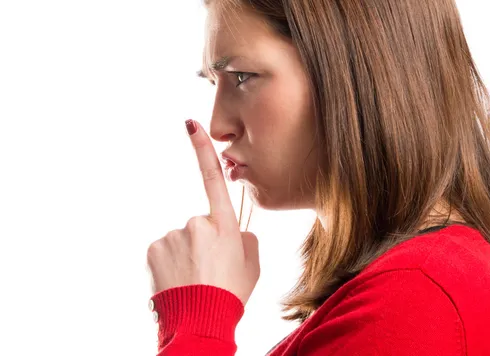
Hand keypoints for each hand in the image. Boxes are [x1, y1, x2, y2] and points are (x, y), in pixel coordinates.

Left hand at [146, 119, 259, 305]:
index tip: (190, 125)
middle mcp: (197, 224)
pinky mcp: (154, 249)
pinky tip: (178, 279)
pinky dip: (170, 262)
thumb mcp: (252, 264)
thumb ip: (245, 238)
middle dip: (203, 242)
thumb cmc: (229, 294)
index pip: (213, 179)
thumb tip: (234, 230)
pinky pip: (165, 249)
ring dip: (186, 254)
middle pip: (200, 224)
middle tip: (209, 270)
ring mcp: (173, 236)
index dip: (202, 150)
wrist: (199, 323)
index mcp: (225, 226)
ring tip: (194, 278)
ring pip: (180, 238)